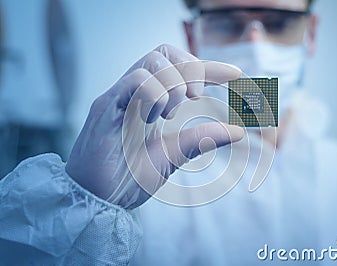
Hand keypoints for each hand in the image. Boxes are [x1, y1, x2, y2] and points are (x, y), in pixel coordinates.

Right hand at [66, 44, 242, 208]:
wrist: (98, 201)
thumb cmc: (128, 178)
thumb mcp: (174, 155)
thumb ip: (201, 139)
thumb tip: (238, 132)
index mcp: (149, 102)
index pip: (179, 69)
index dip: (210, 67)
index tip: (235, 75)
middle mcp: (133, 94)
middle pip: (164, 53)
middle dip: (189, 68)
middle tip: (197, 98)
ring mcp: (119, 97)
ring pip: (152, 61)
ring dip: (173, 84)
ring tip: (170, 113)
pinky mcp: (105, 106)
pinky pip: (136, 79)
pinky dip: (155, 94)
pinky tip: (153, 117)